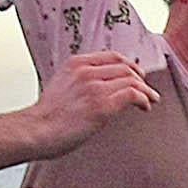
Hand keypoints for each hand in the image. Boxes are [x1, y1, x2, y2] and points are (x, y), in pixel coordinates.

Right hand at [26, 52, 152, 152]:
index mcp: (76, 64)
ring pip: (132, 79)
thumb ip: (80, 81)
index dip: (130, 65)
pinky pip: (133, 94)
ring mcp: (95, 87)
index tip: (137, 75)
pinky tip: (145, 107)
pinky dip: (144, 99)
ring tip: (150, 100)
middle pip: (125, 67)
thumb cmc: (46, 117)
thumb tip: (98, 89)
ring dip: (146, 91)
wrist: (36, 130)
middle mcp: (86, 71)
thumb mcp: (61, 86)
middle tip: (147, 90)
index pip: (112, 57)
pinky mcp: (102, 105)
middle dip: (141, 78)